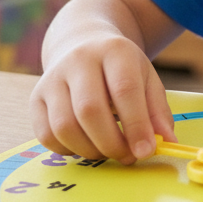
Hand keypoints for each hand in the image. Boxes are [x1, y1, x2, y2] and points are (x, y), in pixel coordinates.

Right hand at [30, 33, 176, 165]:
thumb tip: (166, 141)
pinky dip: (68, 149)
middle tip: (127, 156)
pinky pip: (47, 135)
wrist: (83, 44)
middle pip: (90, 110)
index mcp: (114, 51)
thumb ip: (158, 110)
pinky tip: (86, 144)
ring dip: (90, 150)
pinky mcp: (35, 97)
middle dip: (112, 143)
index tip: (146, 151)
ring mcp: (52, 78)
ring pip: (65, 126)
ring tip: (108, 151)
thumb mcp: (147, 79)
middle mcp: (79, 61)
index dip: (136, 125)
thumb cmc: (121, 68)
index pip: (124, 90)